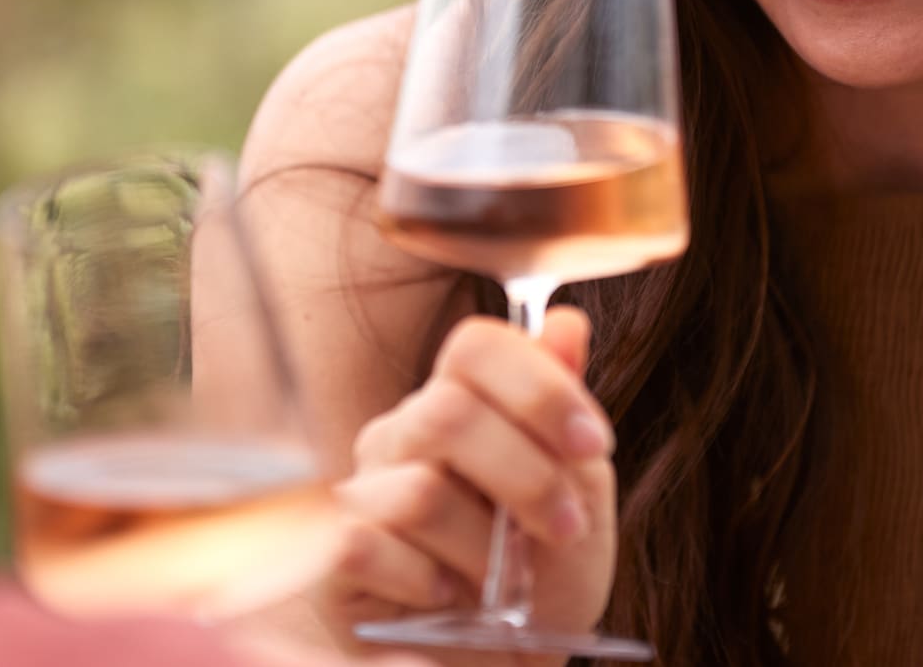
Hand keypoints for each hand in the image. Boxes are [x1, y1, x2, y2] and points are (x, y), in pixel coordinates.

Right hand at [314, 307, 618, 657]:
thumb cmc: (541, 582)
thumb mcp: (580, 496)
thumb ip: (567, 412)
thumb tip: (567, 322)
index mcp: (460, 405)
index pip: (477, 345)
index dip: (539, 386)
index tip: (591, 445)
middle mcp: (401, 436)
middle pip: (448, 412)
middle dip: (526, 477)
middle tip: (563, 528)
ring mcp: (359, 494)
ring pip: (421, 491)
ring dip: (485, 550)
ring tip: (502, 584)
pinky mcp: (330, 558)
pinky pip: (366, 546)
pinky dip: (425, 582)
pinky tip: (444, 600)